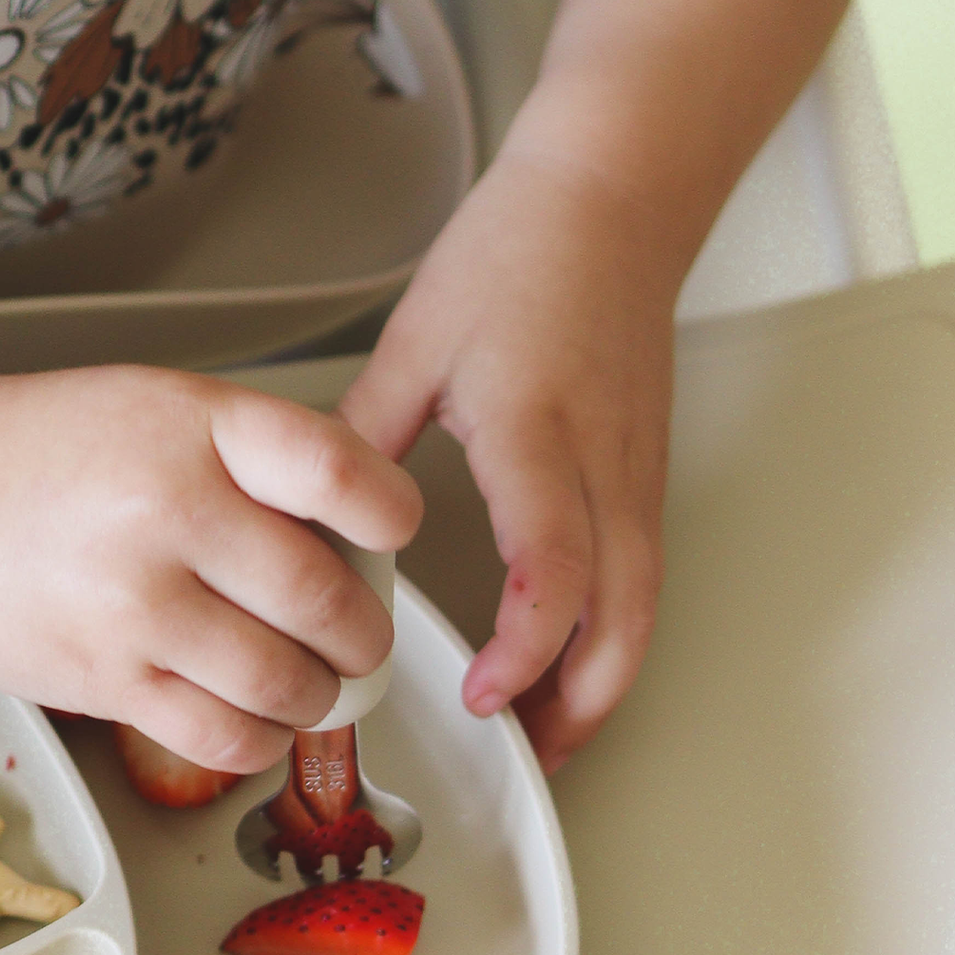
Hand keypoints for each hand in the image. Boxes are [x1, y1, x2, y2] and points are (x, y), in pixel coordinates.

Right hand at [0, 365, 421, 772]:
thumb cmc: (22, 453)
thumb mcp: (144, 405)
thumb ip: (248, 453)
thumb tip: (356, 532)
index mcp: (189, 425)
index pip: (344, 474)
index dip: (391, 516)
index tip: (385, 533)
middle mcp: (166, 511)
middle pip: (327, 598)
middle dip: (360, 632)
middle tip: (351, 633)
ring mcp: (132, 604)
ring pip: (287, 681)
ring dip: (317, 694)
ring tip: (305, 679)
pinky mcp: (102, 681)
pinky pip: (224, 738)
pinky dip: (261, 741)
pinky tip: (254, 718)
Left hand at [343, 153, 679, 771]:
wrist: (615, 197)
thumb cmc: (522, 254)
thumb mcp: (415, 345)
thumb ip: (359, 439)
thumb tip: (309, 512)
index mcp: (537, 433)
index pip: (554, 566)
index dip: (527, 646)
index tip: (488, 695)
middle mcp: (602, 465)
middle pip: (623, 614)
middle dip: (581, 701)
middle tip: (525, 756)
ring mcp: (636, 471)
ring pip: (644, 604)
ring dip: (603, 680)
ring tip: (550, 734)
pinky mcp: (644, 469)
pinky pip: (644, 573)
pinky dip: (616, 633)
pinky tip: (575, 658)